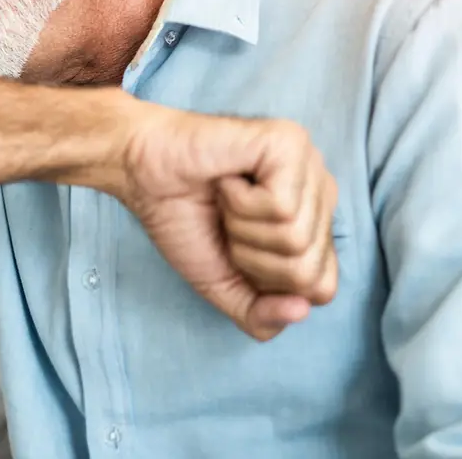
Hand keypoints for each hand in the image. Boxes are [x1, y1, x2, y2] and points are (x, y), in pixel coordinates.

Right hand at [112, 100, 338, 340]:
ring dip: (242, 227)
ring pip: (295, 238)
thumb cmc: (181, 217)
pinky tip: (227, 180)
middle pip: (309, 269)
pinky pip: (282, 206)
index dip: (268, 282)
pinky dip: (240, 202)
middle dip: (252, 257)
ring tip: (225, 199)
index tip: (236, 248)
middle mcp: (321, 193)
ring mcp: (310, 166)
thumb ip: (260, 316)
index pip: (321, 288)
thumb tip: (300, 310)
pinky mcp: (290, 143)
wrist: (140, 170)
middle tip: (226, 221)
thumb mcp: (223, 285)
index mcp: (314, 224)